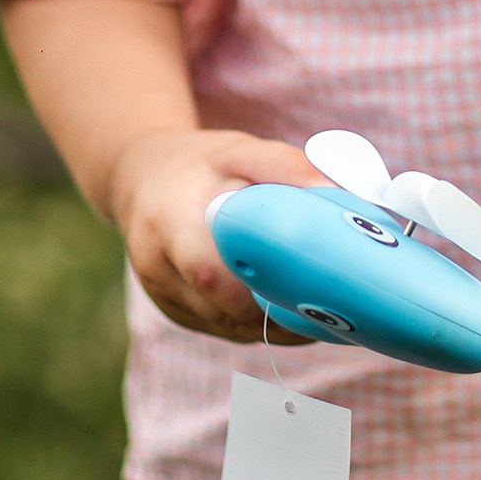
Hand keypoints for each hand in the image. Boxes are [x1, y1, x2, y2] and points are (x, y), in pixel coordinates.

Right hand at [108, 126, 325, 341]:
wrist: (146, 179)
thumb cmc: (202, 165)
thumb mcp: (239, 150)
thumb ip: (285, 166)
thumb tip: (334, 193)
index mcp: (170, 221)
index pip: (211, 273)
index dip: (261, 289)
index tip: (312, 286)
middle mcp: (159, 267)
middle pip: (226, 310)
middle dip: (279, 313)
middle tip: (330, 307)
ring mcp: (165, 297)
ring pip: (231, 328)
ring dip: (276, 326)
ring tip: (322, 311)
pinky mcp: (177, 313)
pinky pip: (227, 329)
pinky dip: (261, 324)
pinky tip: (291, 311)